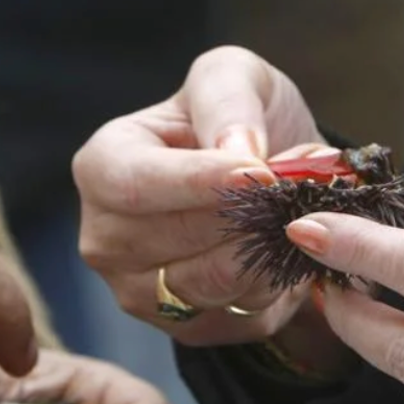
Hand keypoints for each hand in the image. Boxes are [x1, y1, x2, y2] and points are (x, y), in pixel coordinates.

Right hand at [73, 46, 327, 346]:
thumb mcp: (233, 76)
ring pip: (213, 283)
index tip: (259, 171)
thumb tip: (236, 152)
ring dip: (270, 247)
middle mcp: (104, 239)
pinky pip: (241, 316)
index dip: (199, 181)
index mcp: (102, 166)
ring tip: (298, 210)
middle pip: (177, 239)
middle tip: (302, 185)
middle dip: (249, 214)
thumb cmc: (237, 120)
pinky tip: (288, 247)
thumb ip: (228, 98)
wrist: (268, 178)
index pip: (135, 184)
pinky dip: (278, 282)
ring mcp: (138, 292)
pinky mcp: (185, 328)